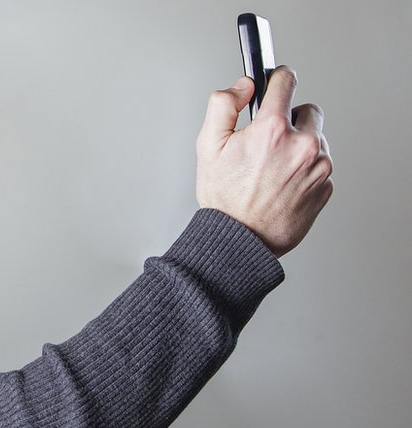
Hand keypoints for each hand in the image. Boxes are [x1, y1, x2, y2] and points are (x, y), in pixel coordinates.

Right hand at [195, 66, 333, 256]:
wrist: (241, 240)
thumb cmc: (224, 199)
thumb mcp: (208, 147)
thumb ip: (223, 105)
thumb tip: (244, 85)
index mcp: (272, 130)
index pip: (286, 81)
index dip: (277, 79)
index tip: (275, 83)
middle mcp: (302, 145)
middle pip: (308, 110)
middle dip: (290, 120)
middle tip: (268, 141)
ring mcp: (319, 166)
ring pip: (317, 139)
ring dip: (300, 145)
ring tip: (273, 168)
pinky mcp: (327, 186)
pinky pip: (321, 165)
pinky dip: (306, 169)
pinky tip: (283, 183)